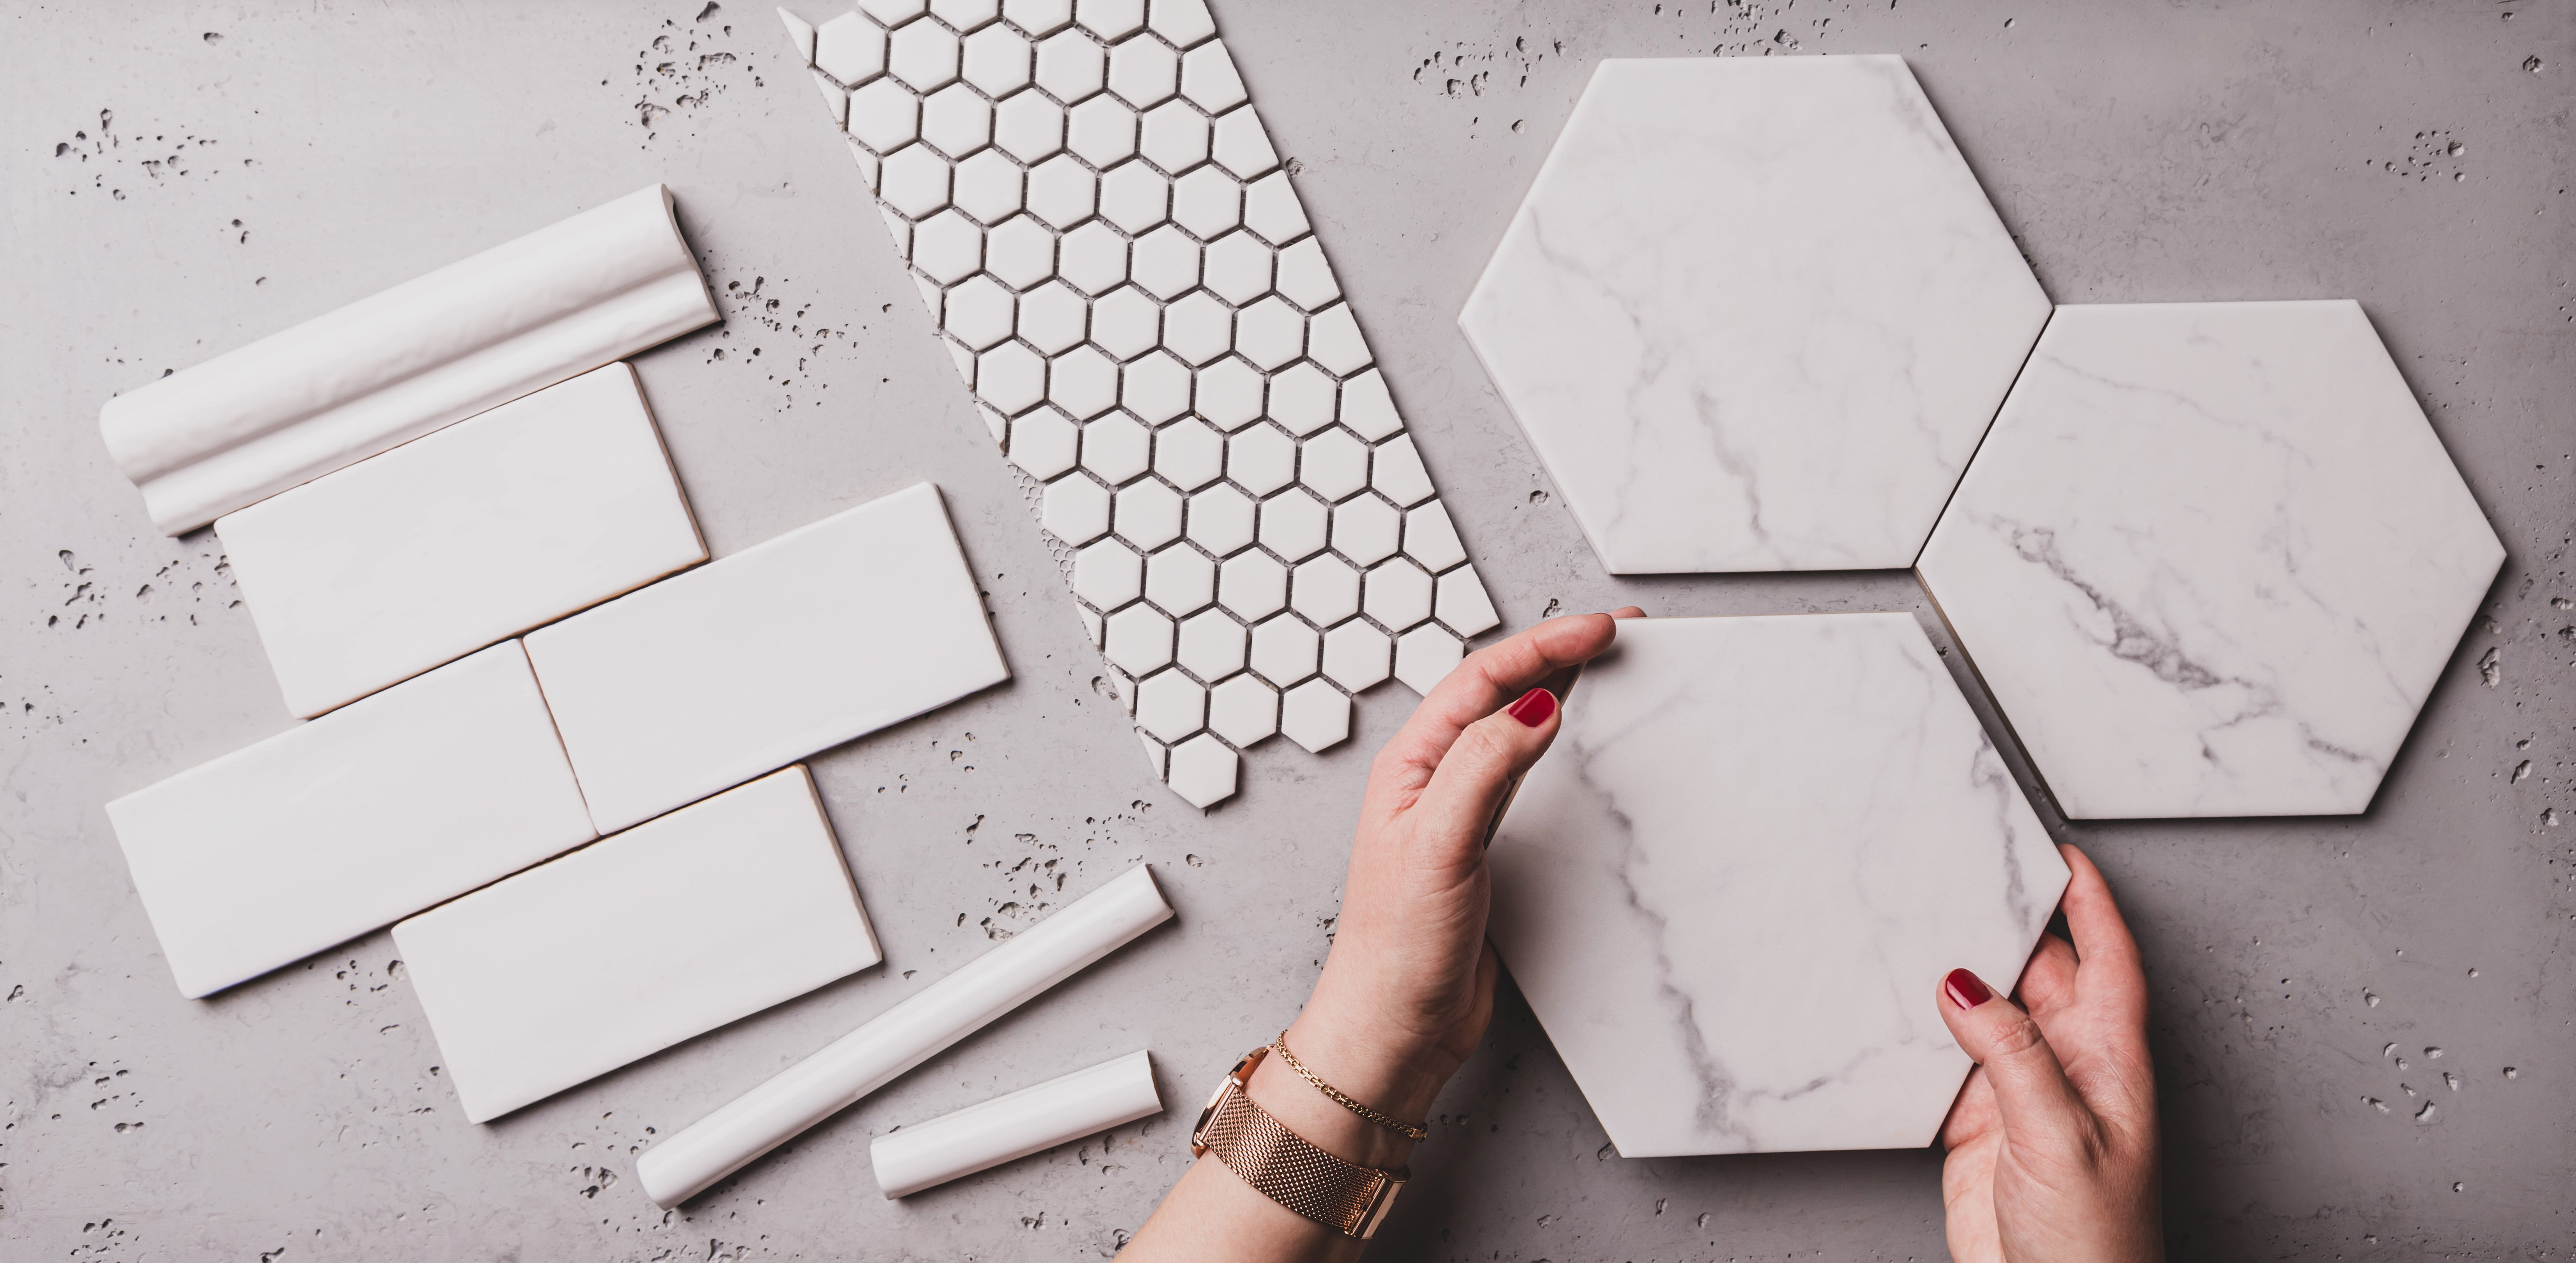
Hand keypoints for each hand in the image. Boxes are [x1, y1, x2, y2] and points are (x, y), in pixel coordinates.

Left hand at [1275, 609, 1637, 1161]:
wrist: (1395, 1026)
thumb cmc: (1396, 947)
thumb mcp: (1440, 844)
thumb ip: (1484, 768)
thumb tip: (1535, 706)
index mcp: (1412, 765)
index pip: (1482, 679)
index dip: (1544, 646)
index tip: (1602, 629)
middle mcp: (1434, 779)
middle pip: (1499, 691)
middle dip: (1556, 653)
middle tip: (1617, 631)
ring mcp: (1460, 812)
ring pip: (1515, 728)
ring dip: (1560, 689)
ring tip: (1607, 663)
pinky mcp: (1485, 847)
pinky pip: (1527, 775)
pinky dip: (1560, 744)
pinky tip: (1580, 739)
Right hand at [1936, 844, 2162, 1262]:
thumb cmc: (2097, 1245)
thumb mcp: (2060, 1135)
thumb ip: (2012, 1053)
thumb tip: (1964, 982)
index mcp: (2111, 1061)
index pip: (2107, 960)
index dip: (2090, 904)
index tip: (2062, 853)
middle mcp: (2070, 1069)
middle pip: (2042, 974)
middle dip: (2011, 924)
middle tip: (1967, 873)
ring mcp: (2024, 1096)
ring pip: (1990, 1011)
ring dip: (1962, 974)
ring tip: (1924, 925)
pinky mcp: (1980, 1124)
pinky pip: (1951, 1059)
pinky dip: (1925, 1030)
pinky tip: (1901, 1009)